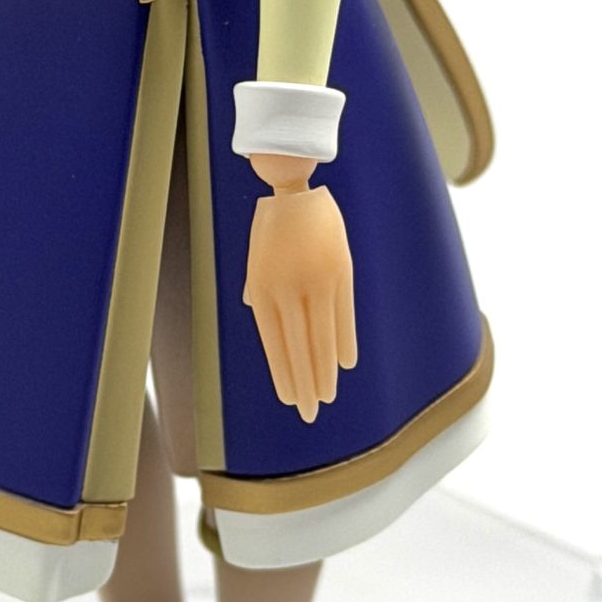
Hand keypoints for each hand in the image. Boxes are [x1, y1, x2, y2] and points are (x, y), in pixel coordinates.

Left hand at [242, 166, 358, 423]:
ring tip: (327, 396)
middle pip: (298, 347)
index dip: (283, 373)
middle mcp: (288, 291)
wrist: (293, 188)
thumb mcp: (255, 259)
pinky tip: (346, 364)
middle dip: (304, 383)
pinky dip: (344, 341)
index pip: (274, 344)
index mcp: (263, 290)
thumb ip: (259, 290)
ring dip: (325, 370)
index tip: (290, 397)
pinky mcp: (340, 272)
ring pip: (321, 337)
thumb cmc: (272, 225)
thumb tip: (258, 315)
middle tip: (309, 413)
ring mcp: (315, 283)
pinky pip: (343, 315)